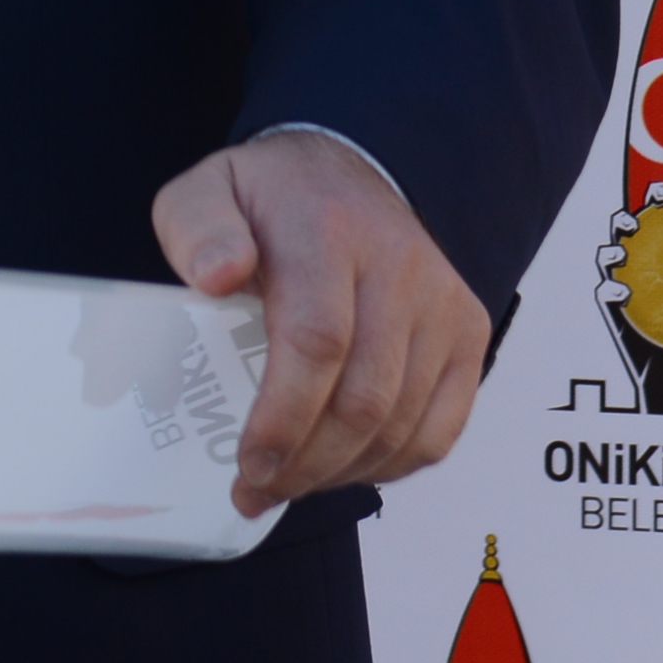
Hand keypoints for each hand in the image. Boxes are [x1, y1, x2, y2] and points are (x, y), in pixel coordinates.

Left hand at [153, 131, 482, 516]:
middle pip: (365, 397)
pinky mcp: (467, 332)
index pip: (318, 340)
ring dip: (342, 474)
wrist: (347, 173)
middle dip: (307, 464)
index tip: (247, 463)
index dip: (283, 419)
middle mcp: (399, 266)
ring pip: (403, 424)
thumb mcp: (206, 193)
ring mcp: (442, 302)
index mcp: (328, 232)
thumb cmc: (271, 201)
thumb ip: (195, 229)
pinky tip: (343, 469)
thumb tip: (217, 277)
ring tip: (289, 483)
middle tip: (256, 489)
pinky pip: (440, 428)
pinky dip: (392, 466)